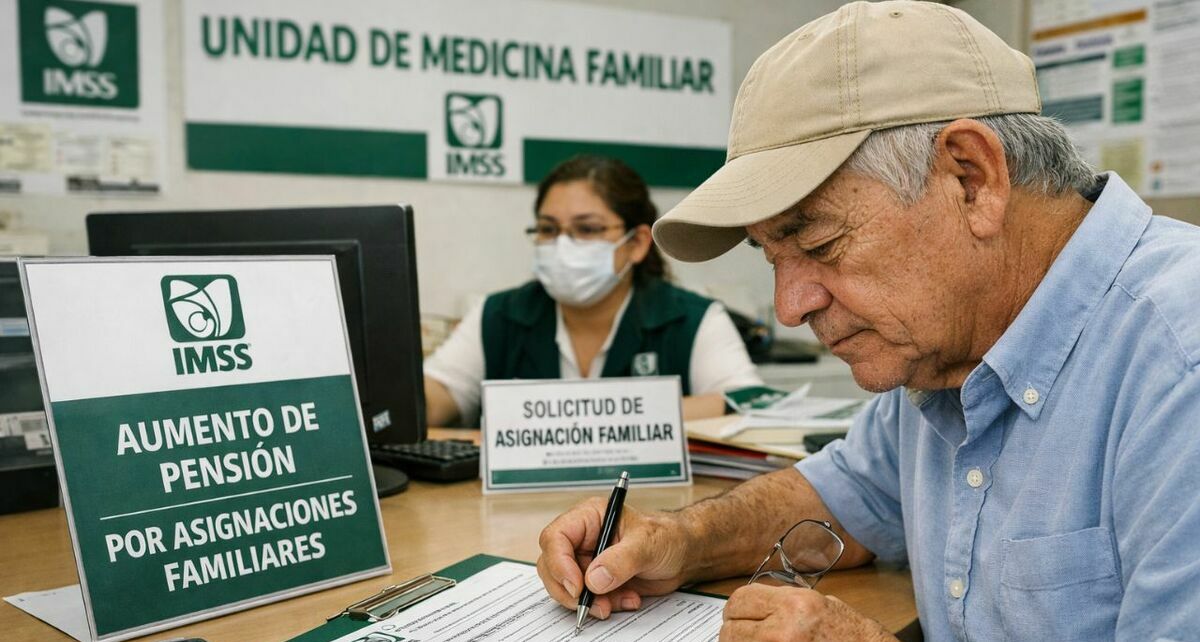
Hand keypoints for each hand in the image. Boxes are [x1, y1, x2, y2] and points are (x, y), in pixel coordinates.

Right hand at [536, 497, 690, 618]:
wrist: (682, 555)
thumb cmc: (667, 536)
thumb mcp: (647, 543)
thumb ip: (622, 559)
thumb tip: (594, 579)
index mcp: (589, 517)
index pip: (556, 537)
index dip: (559, 563)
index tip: (577, 586)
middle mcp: (583, 539)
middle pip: (552, 565)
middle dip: (570, 590)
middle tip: (592, 603)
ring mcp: (587, 561)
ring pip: (566, 587)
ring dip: (588, 601)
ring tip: (615, 603)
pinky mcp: (595, 581)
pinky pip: (586, 599)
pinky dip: (604, 606)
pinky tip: (628, 599)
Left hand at [720, 584, 895, 640]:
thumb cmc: (850, 634)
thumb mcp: (819, 604)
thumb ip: (783, 602)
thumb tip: (751, 607)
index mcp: (794, 605)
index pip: (740, 600)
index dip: (734, 609)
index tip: (735, 615)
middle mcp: (785, 629)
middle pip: (731, 629)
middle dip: (733, 632)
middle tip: (740, 635)